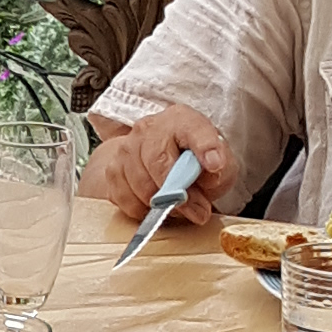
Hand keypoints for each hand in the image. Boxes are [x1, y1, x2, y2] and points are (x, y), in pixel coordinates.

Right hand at [79, 105, 232, 229]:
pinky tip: (155, 204)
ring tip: (177, 205)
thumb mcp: (219, 165)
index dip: (205, 148)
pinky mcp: (112, 170)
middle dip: (179, 194)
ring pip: (141, 186)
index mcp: (181, 120)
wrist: (163, 160)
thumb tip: (204, 186)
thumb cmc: (194, 162)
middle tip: (197, 210)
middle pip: (159, 163)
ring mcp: (126, 148)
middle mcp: (149, 129)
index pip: (194, 130)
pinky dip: (143, 210)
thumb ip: (219, 173)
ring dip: (162, 205)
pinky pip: (125, 200)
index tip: (216, 165)